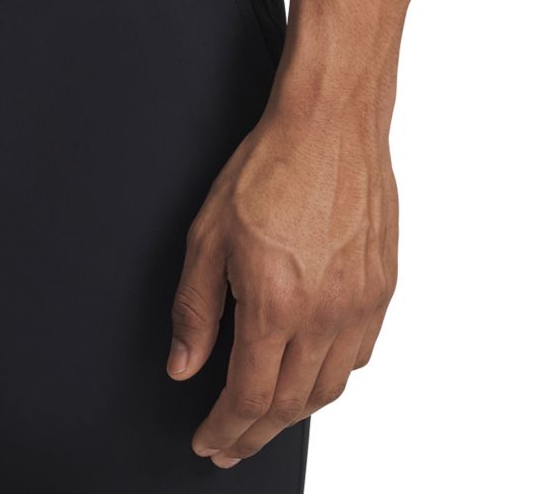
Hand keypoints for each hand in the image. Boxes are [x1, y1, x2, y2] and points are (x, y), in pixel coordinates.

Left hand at [167, 105, 397, 466]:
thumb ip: (195, 309)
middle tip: (231, 442)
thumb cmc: (270, 166)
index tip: (209, 440)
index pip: (250, 397)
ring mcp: (361, 303)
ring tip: (266, 417)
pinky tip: (311, 372)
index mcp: (276, 304)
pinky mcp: (383, 288)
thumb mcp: (208, 234)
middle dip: (255, 433)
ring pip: (330, 387)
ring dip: (294, 412)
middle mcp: (325, 313)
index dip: (226, 428)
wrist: (329, 124)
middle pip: (291, 404)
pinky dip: (332, 376)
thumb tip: (183, 364)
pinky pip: (360, 354)